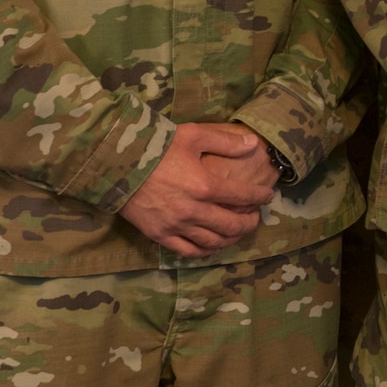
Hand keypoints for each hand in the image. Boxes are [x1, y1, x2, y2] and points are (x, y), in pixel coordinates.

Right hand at [121, 123, 279, 256]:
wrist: (117, 165)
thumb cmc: (157, 146)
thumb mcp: (194, 135)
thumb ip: (226, 141)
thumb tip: (253, 145)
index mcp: (205, 185)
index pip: (243, 196)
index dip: (260, 197)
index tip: (268, 196)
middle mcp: (194, 210)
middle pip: (232, 225)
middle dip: (249, 222)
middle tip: (255, 217)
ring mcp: (176, 226)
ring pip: (213, 242)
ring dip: (231, 238)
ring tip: (238, 231)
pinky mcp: (160, 235)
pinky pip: (188, 251)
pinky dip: (205, 251)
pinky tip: (212, 245)